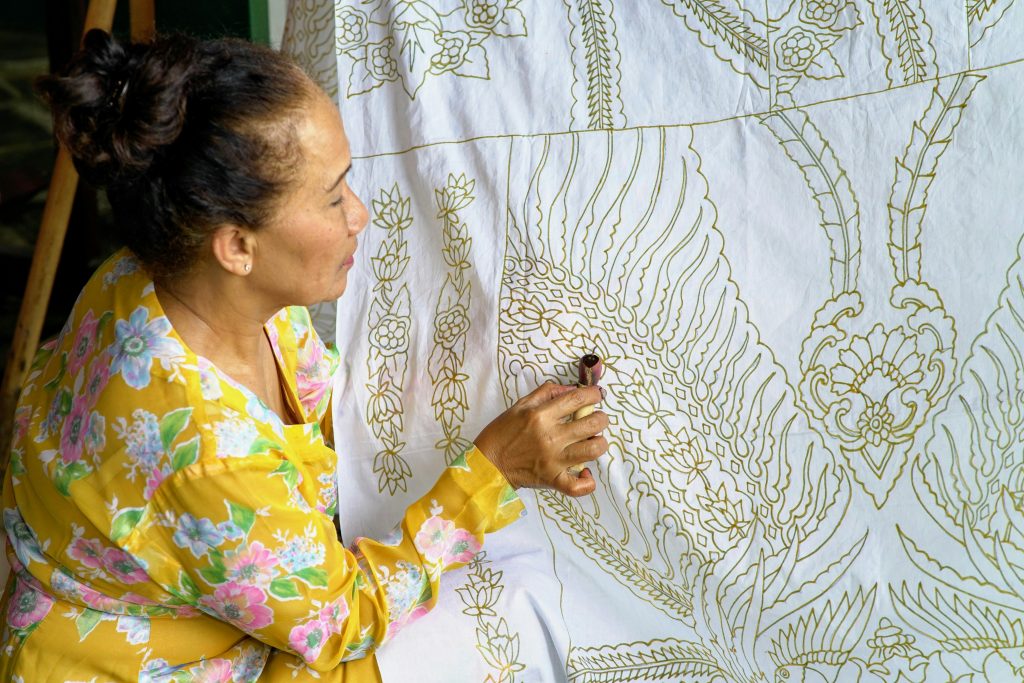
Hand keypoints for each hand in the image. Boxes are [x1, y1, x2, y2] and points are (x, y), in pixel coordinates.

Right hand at [473, 382, 608, 496]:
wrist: (487, 464)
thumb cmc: (502, 433)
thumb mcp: (519, 406)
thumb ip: (546, 393)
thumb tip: (571, 388)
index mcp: (540, 415)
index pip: (577, 399)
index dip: (594, 394)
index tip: (596, 395)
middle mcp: (550, 437)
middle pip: (592, 424)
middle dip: (601, 418)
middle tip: (596, 419)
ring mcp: (553, 460)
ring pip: (592, 450)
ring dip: (599, 443)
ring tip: (594, 441)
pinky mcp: (552, 480)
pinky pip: (578, 486)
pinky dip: (587, 481)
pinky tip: (586, 472)